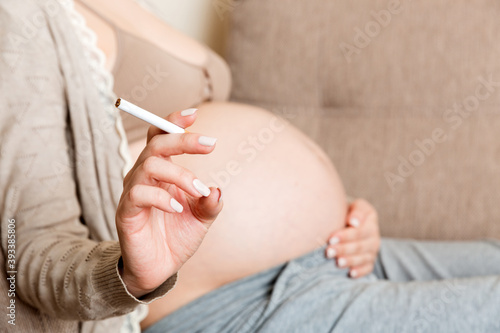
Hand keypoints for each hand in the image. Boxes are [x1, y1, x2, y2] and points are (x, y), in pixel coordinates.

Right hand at [115, 109, 222, 297]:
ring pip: (149, 165)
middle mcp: (144, 176)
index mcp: (162, 171)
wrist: (158, 268)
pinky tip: (178, 208)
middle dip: (183, 140)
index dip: (173, 122)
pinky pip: (139, 194)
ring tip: (199, 190)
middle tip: (210, 144)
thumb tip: (218, 190)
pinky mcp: (126, 211)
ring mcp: (133, 192)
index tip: (194, 114)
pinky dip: (162, 198)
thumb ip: (210, 203)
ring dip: (180, 174)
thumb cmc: (176, 237)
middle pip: (156, 145)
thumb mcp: (201, 218)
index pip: (161, 137)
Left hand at [325, 198, 379, 277]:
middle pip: (359, 246)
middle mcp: (374, 239)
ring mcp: (372, 252)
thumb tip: (353, 222)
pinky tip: (350, 274)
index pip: (359, 232)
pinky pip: (367, 269)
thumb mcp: (356, 206)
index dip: (345, 236)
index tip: (331, 239)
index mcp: (371, 223)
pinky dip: (360, 272)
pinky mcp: (369, 262)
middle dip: (343, 249)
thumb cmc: (349, 212)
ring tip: (337, 263)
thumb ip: (356, 211)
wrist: (350, 220)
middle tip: (328, 252)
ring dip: (349, 261)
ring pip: (363, 258)